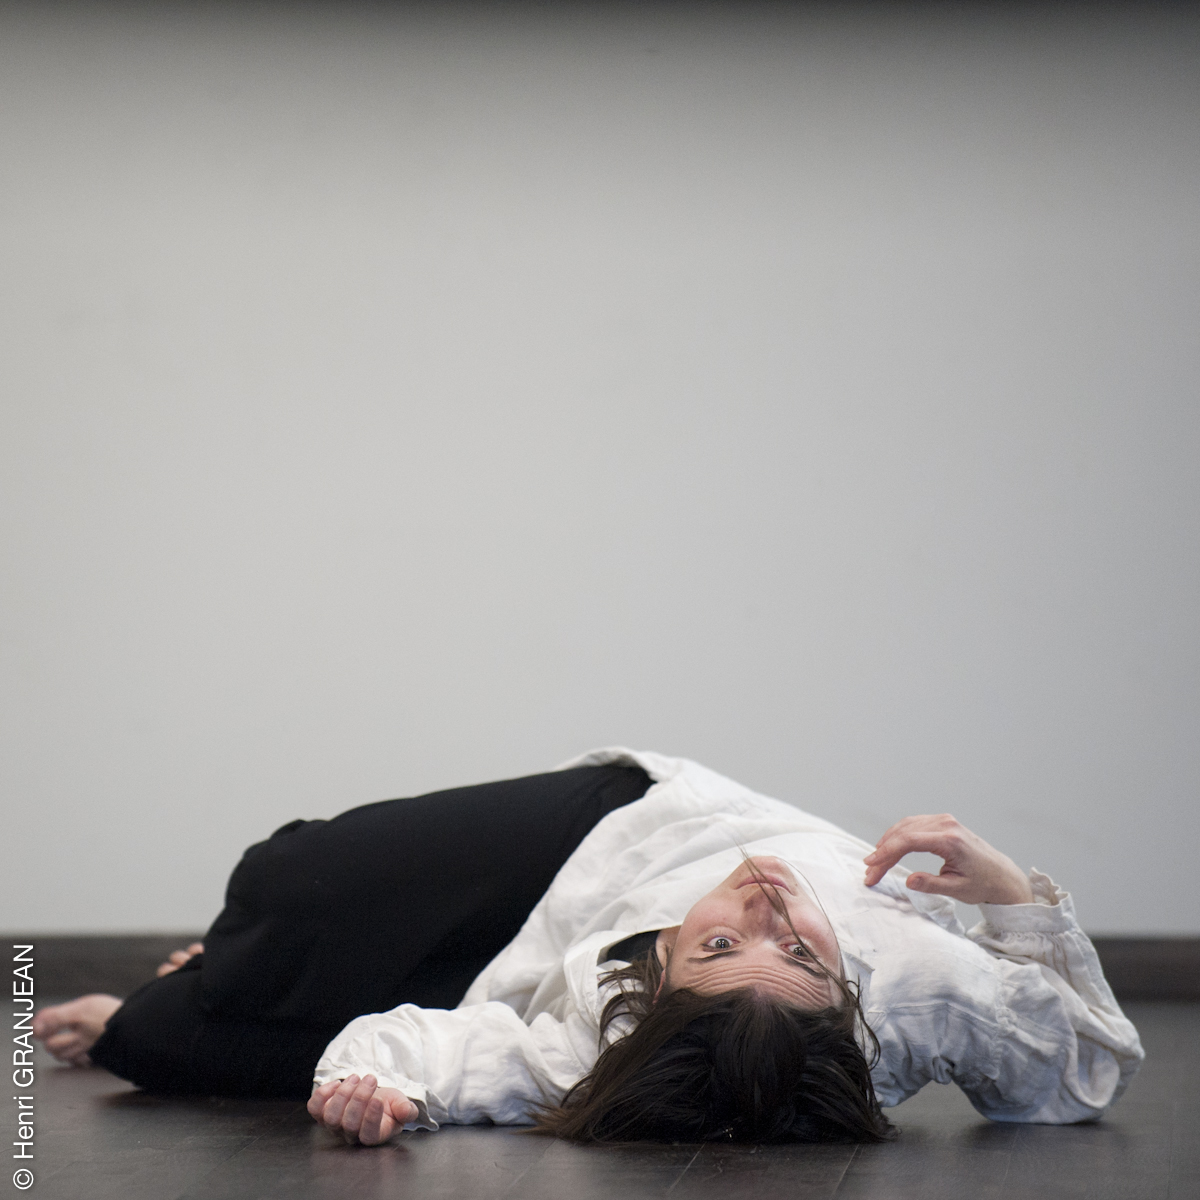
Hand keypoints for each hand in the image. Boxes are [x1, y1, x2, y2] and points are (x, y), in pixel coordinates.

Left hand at [308, 1074, 419, 1144]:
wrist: (372, 1099)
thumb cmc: (388, 1105)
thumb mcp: (401, 1105)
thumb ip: (406, 1110)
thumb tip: (407, 1112)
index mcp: (373, 1136)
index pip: (368, 1135)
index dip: (371, 1118)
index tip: (378, 1098)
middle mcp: (351, 1135)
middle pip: (349, 1124)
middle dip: (359, 1098)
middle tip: (371, 1078)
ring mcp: (335, 1126)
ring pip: (331, 1117)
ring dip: (343, 1094)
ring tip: (355, 1077)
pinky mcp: (322, 1114)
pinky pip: (315, 1109)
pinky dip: (322, 1094)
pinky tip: (337, 1083)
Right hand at [863, 814, 1034, 905]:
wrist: (1000, 874)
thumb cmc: (982, 883)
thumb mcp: (958, 890)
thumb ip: (932, 885)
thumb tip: (909, 880)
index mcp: (950, 840)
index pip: (909, 841)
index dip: (886, 853)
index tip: (872, 865)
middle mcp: (946, 825)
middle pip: (904, 832)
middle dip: (883, 851)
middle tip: (870, 870)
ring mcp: (944, 821)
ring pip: (906, 826)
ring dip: (888, 842)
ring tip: (876, 860)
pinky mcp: (942, 822)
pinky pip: (913, 824)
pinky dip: (898, 835)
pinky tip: (889, 847)